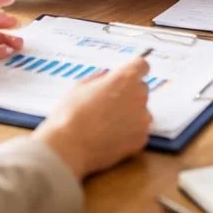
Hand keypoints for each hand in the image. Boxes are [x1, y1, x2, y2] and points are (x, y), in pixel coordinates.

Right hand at [35, 57, 151, 179]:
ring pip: (141, 111)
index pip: (142, 65)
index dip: (135, 70)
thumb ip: (100, 79)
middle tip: (110, 104)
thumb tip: (107, 78)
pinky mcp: (141, 138)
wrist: (69, 147)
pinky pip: (139, 130)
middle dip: (129, 94)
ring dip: (130, 114)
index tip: (129, 75)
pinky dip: (129, 132)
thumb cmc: (71, 114)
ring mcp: (142, 118)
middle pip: (141, 89)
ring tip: (108, 124)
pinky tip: (111, 136)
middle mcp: (138, 95)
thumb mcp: (81, 86)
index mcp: (124, 78)